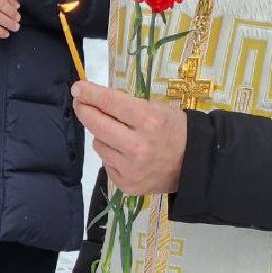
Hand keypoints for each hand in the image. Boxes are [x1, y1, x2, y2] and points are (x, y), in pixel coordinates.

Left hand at [71, 80, 187, 194]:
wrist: (194, 164)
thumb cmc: (175, 129)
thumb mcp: (157, 108)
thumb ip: (126, 105)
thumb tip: (93, 99)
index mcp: (148, 120)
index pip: (109, 103)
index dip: (90, 93)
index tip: (77, 88)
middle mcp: (137, 146)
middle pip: (96, 124)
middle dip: (84, 110)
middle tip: (81, 103)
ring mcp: (130, 168)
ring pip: (98, 144)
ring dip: (102, 135)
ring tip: (119, 135)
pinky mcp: (126, 184)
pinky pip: (106, 162)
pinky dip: (111, 154)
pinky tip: (125, 153)